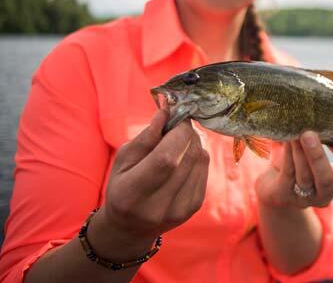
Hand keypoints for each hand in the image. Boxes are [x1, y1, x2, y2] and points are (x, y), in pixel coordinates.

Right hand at [97, 110, 209, 242]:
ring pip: (200, 160)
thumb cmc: (122, 186)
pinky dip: (197, 155)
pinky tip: (184, 155)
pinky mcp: (194, 206)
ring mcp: (180, 210)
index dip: (177, 132)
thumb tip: (167, 111)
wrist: (131, 227)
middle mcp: (158, 206)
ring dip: (193, 142)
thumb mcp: (123, 159)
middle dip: (187, 133)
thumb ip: (146, 137)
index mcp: (131, 194)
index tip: (177, 117)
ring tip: (178, 140)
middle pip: (187, 157)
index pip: (166, 158)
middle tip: (178, 125)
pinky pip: (204, 168)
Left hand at [255, 131, 332, 208]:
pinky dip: (287, 157)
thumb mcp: (310, 148)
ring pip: (304, 176)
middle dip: (318, 155)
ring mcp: (305, 198)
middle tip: (309, 133)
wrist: (273, 185)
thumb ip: (317, 131)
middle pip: (326, 178)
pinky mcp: (284, 197)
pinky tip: (285, 141)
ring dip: (299, 152)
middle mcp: (325, 192)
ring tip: (294, 132)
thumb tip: (315, 101)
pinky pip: (287, 176)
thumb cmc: (297, 160)